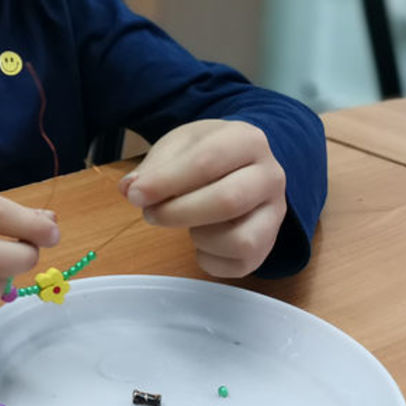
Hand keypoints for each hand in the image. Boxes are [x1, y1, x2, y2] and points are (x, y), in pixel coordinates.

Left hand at [119, 120, 286, 277]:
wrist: (241, 165)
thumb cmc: (206, 154)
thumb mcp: (179, 146)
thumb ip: (153, 167)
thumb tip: (130, 190)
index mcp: (247, 141)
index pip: (207, 161)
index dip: (166, 182)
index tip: (136, 195)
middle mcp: (271, 176)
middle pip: (228, 201)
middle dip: (178, 212)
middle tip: (150, 213)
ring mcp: (275, 214)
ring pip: (241, 240)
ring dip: (199, 237)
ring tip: (185, 222)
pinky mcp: (268, 245)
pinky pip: (239, 264)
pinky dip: (210, 258)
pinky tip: (199, 239)